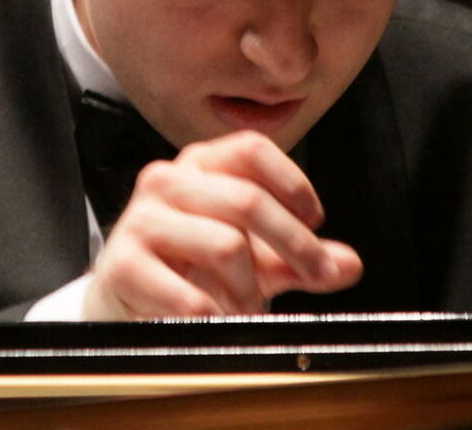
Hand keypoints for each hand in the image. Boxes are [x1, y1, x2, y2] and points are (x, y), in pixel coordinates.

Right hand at [81, 130, 362, 319]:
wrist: (125, 299)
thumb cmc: (191, 267)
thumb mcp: (253, 256)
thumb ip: (299, 257)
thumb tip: (348, 264)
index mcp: (198, 165)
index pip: (252, 150)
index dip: (293, 183)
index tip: (315, 222)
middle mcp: (166, 181)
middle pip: (247, 199)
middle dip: (294, 245)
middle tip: (313, 275)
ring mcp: (140, 221)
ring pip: (225, 245)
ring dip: (250, 290)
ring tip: (250, 308)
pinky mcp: (123, 265)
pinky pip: (191, 297)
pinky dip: (217, 318)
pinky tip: (218, 321)